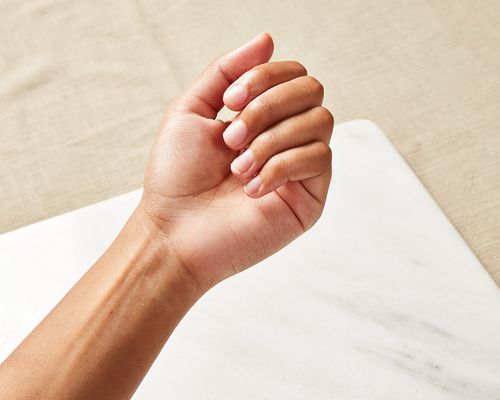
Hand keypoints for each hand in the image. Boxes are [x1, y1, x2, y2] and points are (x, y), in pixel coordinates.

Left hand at [141, 33, 332, 290]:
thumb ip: (227, 71)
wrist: (175, 231)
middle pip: (312, 90)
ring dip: (271, 140)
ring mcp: (301, 167)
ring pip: (319, 121)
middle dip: (267, 107)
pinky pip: (319, 158)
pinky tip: (252, 190)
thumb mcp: (192, 110)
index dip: (264, 78)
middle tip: (231, 138)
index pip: (292, 73)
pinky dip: (280, 167)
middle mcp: (286, 136)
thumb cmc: (177, 176)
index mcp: (263, 116)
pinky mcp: (311, 197)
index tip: (228, 103)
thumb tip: (268, 39)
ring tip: (238, 168)